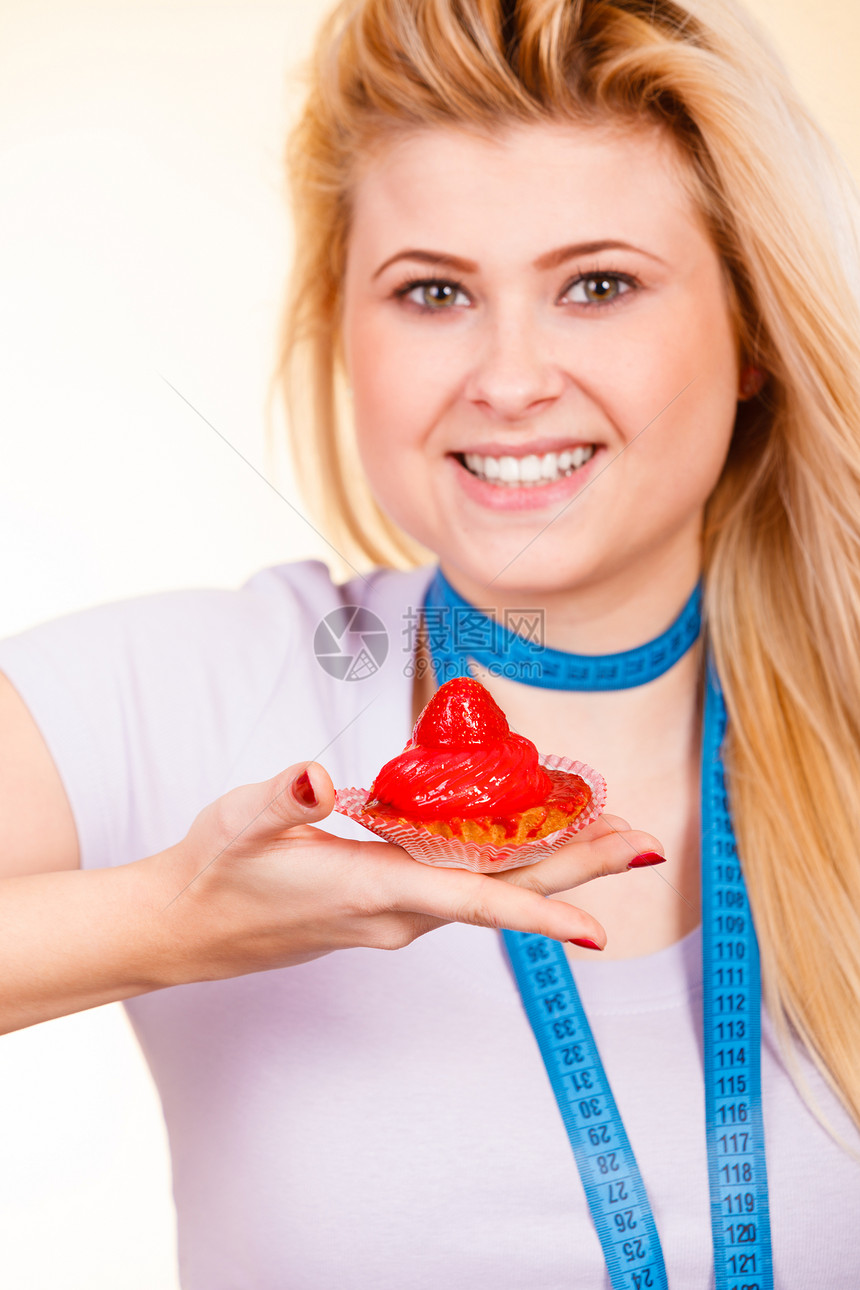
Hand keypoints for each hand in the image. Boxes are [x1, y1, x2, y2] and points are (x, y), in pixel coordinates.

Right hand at [156, 761, 663, 982]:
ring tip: (612, 831)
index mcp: (373, 892)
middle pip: (506, 894)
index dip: (537, 914)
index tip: (599, 929)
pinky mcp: (392, 904)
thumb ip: (280, 798)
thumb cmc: (216, 871)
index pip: (472, 906)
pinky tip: (531, 836)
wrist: (189, 927)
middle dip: (580, 871)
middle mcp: (400, 912)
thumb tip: (317, 775)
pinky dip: (513, 863)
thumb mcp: (237, 823)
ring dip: (556, 864)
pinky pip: (470, 886)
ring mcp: (399, 913)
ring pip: (493, 890)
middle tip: (646, 842)